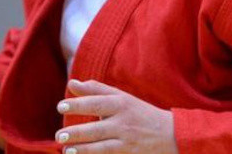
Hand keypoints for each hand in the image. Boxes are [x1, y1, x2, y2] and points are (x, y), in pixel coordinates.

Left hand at [55, 79, 177, 153]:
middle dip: (77, 132)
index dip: (78, 104)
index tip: (60, 106)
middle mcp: (124, 122)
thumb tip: (71, 83)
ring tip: (66, 150)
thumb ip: (95, 90)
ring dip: (84, 149)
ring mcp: (128, 141)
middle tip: (59, 136)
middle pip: (98, 127)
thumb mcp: (121, 97)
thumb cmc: (140, 113)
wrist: (172, 134)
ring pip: (103, 147)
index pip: (96, 102)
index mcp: (121, 103)